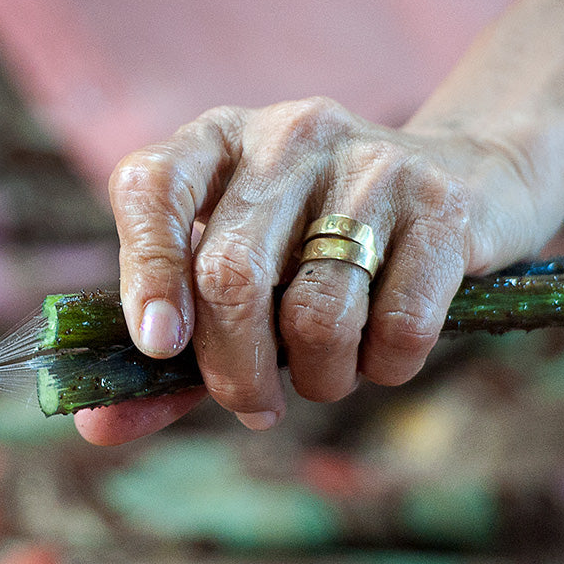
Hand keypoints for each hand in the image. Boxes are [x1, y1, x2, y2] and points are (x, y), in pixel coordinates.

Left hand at [75, 97, 554, 443]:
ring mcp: (370, 164)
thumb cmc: (317, 246)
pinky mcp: (443, 204)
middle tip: (253, 405)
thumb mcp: (238, 274)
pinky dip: (386, 368)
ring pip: (317, 311)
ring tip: (326, 378)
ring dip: (319, 379)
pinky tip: (384, 358)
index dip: (146, 272)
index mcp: (215, 142)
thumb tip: (96, 427)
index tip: (158, 347)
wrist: (466, 181)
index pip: (152, 189)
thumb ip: (169, 352)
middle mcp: (287, 137)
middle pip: (232, 274)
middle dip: (234, 369)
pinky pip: (400, 323)